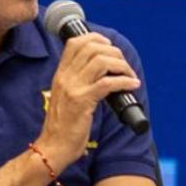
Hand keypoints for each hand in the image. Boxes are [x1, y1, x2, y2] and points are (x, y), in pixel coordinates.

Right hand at [34, 32, 140, 166]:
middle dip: (114, 52)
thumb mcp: (66, 97)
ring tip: (130, 75)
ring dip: (121, 65)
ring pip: (101, 61)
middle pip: (91, 47)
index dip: (96, 38)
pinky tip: (132, 85)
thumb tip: (102, 72)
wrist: (53, 147)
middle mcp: (65, 77)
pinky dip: (124, 81)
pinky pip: (107, 83)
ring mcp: (72, 88)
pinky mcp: (82, 102)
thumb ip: (78, 82)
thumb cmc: (63, 126)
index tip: (110, 47)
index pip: (75, 42)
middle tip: (124, 65)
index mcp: (61, 74)